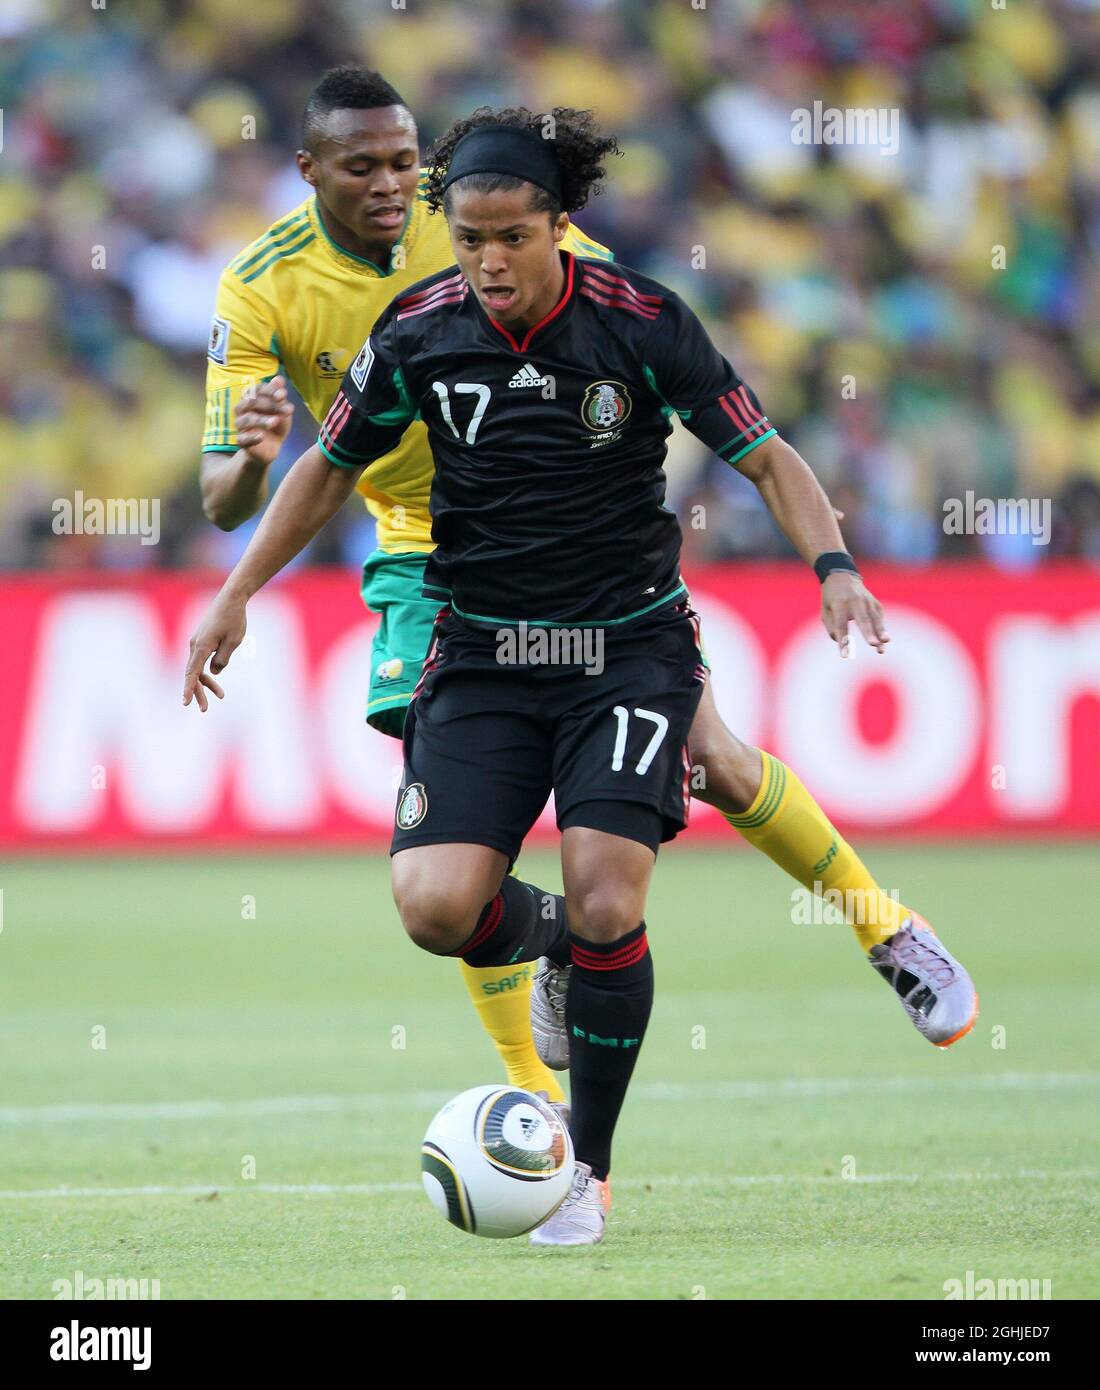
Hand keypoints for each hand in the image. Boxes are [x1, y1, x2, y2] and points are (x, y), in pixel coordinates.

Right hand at [183, 589, 247, 710]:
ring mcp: (196, 642)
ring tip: (220, 695)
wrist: (231, 599)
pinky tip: (216, 676)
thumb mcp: (234, 642)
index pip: (192, 673)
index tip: (186, 702)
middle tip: (204, 710)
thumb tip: (213, 671)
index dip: (189, 689)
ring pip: (197, 667)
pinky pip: (201, 659)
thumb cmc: (234, 619)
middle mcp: (194, 645)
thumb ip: (222, 659)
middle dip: (198, 692)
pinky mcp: (201, 640)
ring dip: (206, 682)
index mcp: (201, 646)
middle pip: (192, 673)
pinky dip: (207, 670)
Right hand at [236, 376, 293, 465]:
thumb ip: (279, 395)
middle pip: (251, 403)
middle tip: (288, 410)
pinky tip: (262, 437)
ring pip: (247, 419)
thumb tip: (279, 379)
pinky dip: (252, 437)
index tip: (284, 395)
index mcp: (250, 398)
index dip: (269, 390)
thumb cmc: (275, 423)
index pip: (256, 389)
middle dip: (270, 405)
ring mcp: (240, 425)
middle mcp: (242, 409)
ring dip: (262, 420)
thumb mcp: (280, 409)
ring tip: (276, 421)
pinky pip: (242, 438)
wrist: (271, 446)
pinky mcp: (241, 441)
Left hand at [820, 572, 889, 658]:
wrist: (842, 576)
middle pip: (863, 620)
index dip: (843, 641)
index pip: (841, 625)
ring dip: (881, 632)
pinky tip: (884, 640)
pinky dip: (881, 629)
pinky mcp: (876, 604)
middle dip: (868, 633)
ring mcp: (868, 601)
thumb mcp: (825, 610)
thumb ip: (832, 627)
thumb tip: (843, 642)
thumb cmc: (831, 598)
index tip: (845, 655)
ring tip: (885, 643)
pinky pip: (879, 618)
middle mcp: (855, 601)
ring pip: (875, 619)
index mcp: (839, 603)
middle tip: (873, 644)